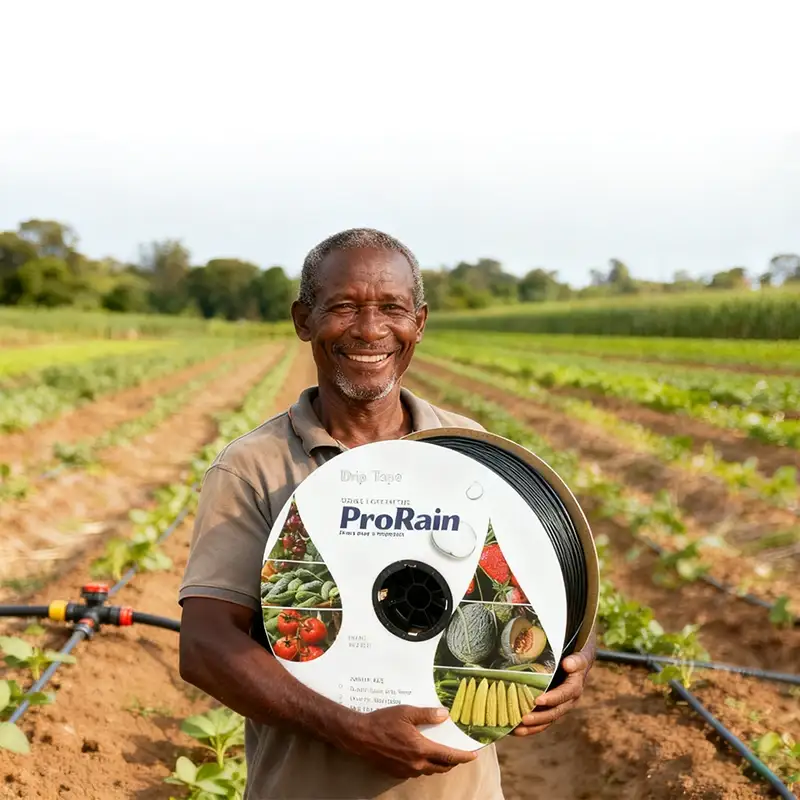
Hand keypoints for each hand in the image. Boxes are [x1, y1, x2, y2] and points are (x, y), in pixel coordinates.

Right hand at [344, 705, 477, 778]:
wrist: (360, 736)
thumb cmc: (383, 721)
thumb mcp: (406, 712)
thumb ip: (427, 714)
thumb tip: (445, 715)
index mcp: (421, 749)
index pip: (449, 756)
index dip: (463, 756)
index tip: (474, 755)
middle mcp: (416, 763)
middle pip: (441, 767)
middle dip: (453, 762)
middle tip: (459, 754)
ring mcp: (406, 770)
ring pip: (429, 770)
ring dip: (439, 765)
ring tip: (443, 755)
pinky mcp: (397, 772)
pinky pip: (417, 771)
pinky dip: (425, 766)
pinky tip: (422, 756)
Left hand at [512, 636, 594, 736]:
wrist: (578, 665)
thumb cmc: (575, 659)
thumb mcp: (579, 657)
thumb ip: (575, 661)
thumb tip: (568, 664)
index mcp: (574, 688)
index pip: (564, 695)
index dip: (552, 698)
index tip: (538, 700)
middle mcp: (568, 701)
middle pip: (554, 712)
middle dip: (539, 717)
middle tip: (524, 718)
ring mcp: (560, 707)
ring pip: (547, 720)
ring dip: (533, 727)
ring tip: (517, 729)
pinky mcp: (552, 710)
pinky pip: (542, 722)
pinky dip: (530, 727)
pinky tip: (516, 730)